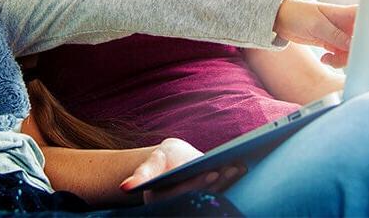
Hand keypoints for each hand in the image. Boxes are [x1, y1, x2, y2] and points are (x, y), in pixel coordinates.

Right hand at [119, 138, 245, 203]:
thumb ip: (142, 175)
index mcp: (165, 201)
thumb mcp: (152, 164)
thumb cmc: (163, 161)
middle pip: (203, 196)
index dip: (199, 184)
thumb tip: (127, 187)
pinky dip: (232, 183)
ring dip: (229, 183)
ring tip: (240, 166)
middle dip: (220, 182)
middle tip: (233, 167)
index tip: (212, 171)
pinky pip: (223, 195)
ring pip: (215, 196)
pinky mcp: (211, 203)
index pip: (184, 193)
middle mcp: (181, 207)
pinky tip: (242, 169)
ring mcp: (197, 206)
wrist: (174, 164)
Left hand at [274, 0, 355, 67]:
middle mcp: (347, 24)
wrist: (281, 19)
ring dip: (343, 59)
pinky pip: (342, 55)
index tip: (364, 46)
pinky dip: (336, 60)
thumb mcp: (317, 24)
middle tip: (342, 57)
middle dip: (356, 52)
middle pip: (363, 41)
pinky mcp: (333, 43)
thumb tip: (354, 45)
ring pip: (353, 51)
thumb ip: (336, 35)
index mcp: (346, 13)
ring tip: (328, 59)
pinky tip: (325, 58)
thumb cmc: (299, 13)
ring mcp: (341, 35)